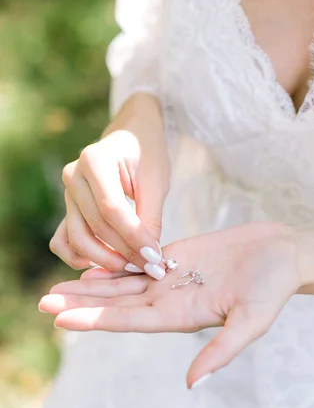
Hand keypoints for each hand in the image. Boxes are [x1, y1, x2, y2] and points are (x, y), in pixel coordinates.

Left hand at [40, 222, 304, 386]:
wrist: (284, 254)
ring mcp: (172, 278)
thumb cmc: (273, 287)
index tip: (63, 319)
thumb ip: (222, 351)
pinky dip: (114, 263)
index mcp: (183, 316)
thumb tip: (192, 384)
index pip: (132, 320)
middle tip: (43, 303)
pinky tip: (90, 262)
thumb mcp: (251, 321)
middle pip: (118, 304)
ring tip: (56, 287)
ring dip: (91, 285)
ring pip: (123, 283)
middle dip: (82, 304)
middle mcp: (171, 300)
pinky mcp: (176, 256)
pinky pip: (139, 260)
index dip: (97, 319)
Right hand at [50, 112, 169, 278]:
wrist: (130, 139)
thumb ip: (151, 218)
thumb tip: (149, 257)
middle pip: (95, 226)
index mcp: (95, 159)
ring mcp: (66, 194)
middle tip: (150, 268)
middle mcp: (73, 176)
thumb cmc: (145, 155)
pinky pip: (63, 241)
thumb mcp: (156, 181)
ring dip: (104, 260)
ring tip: (132, 267)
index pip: (112, 209)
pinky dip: (80, 257)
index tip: (156, 258)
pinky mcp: (67, 210)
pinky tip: (107, 262)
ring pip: (77, 238)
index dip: (133, 237)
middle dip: (124, 252)